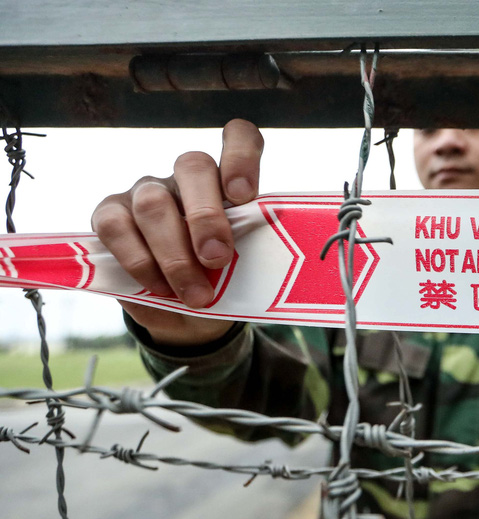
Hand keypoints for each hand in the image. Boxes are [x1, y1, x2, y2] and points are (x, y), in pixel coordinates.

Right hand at [91, 119, 263, 346]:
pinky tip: (160, 288)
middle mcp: (186, 178)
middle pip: (193, 166)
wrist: (188, 318)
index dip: (241, 155)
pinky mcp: (109, 214)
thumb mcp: (248, 271)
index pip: (239, 138)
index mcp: (228, 182)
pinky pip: (115, 226)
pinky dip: (139, 261)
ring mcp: (145, 192)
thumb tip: (267, 260)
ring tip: (195, 294)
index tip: (243, 196)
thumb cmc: (226, 285)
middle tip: (218, 260)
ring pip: (153, 202)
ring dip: (174, 254)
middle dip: (206, 216)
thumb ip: (252, 253)